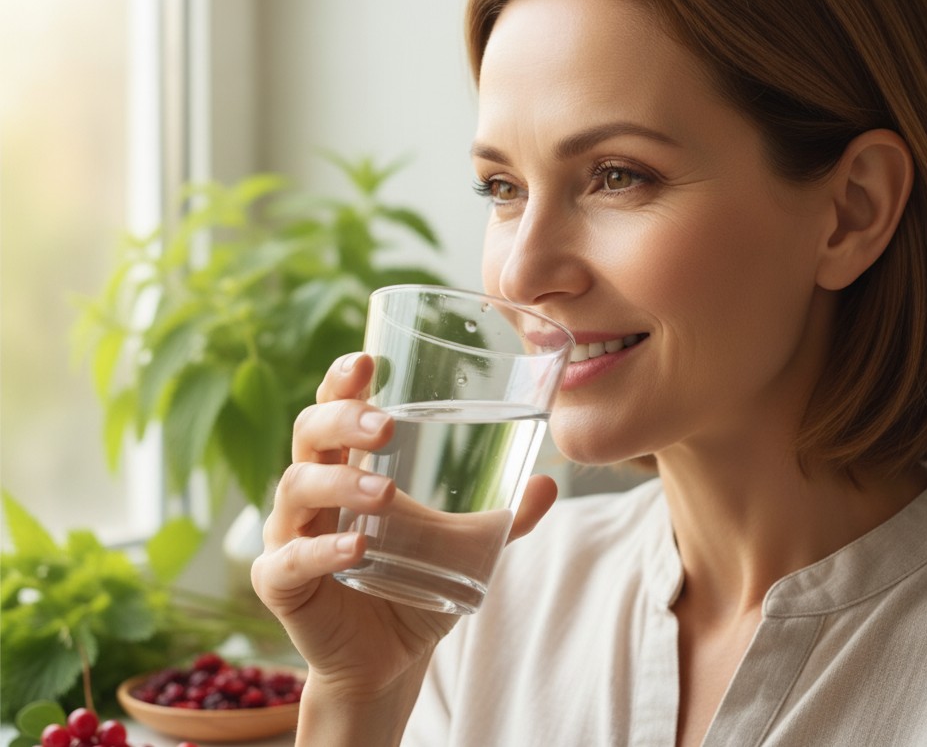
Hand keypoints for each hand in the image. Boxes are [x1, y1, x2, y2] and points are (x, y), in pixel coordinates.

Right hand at [251, 352, 557, 711]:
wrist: (389, 661)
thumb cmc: (416, 586)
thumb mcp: (467, 547)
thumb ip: (506, 516)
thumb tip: (549, 483)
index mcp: (348, 468)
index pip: (334, 409)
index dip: (342, 381)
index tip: (365, 361)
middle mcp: (313, 492)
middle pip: (309, 434)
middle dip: (342, 420)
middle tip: (385, 426)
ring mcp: (290, 535)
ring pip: (297, 488)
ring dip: (341, 482)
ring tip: (387, 492)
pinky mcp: (280, 583)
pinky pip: (289, 560)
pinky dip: (320, 550)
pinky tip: (355, 547)